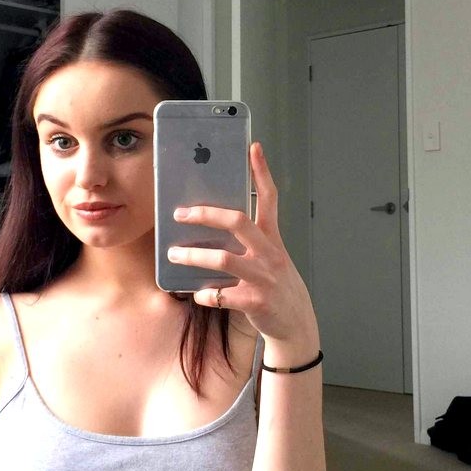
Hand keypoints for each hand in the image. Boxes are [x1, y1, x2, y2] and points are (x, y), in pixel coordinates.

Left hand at [167, 141, 317, 344]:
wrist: (296, 322)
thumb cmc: (276, 285)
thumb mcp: (271, 257)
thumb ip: (249, 241)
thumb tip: (213, 224)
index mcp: (272, 239)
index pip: (270, 198)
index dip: (261, 172)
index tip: (252, 148)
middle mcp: (269, 254)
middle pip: (238, 221)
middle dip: (205, 214)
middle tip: (180, 213)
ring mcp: (263, 278)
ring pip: (224, 259)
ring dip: (194, 256)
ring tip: (174, 254)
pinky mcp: (256, 302)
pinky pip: (222, 295)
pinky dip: (206, 294)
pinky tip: (198, 294)